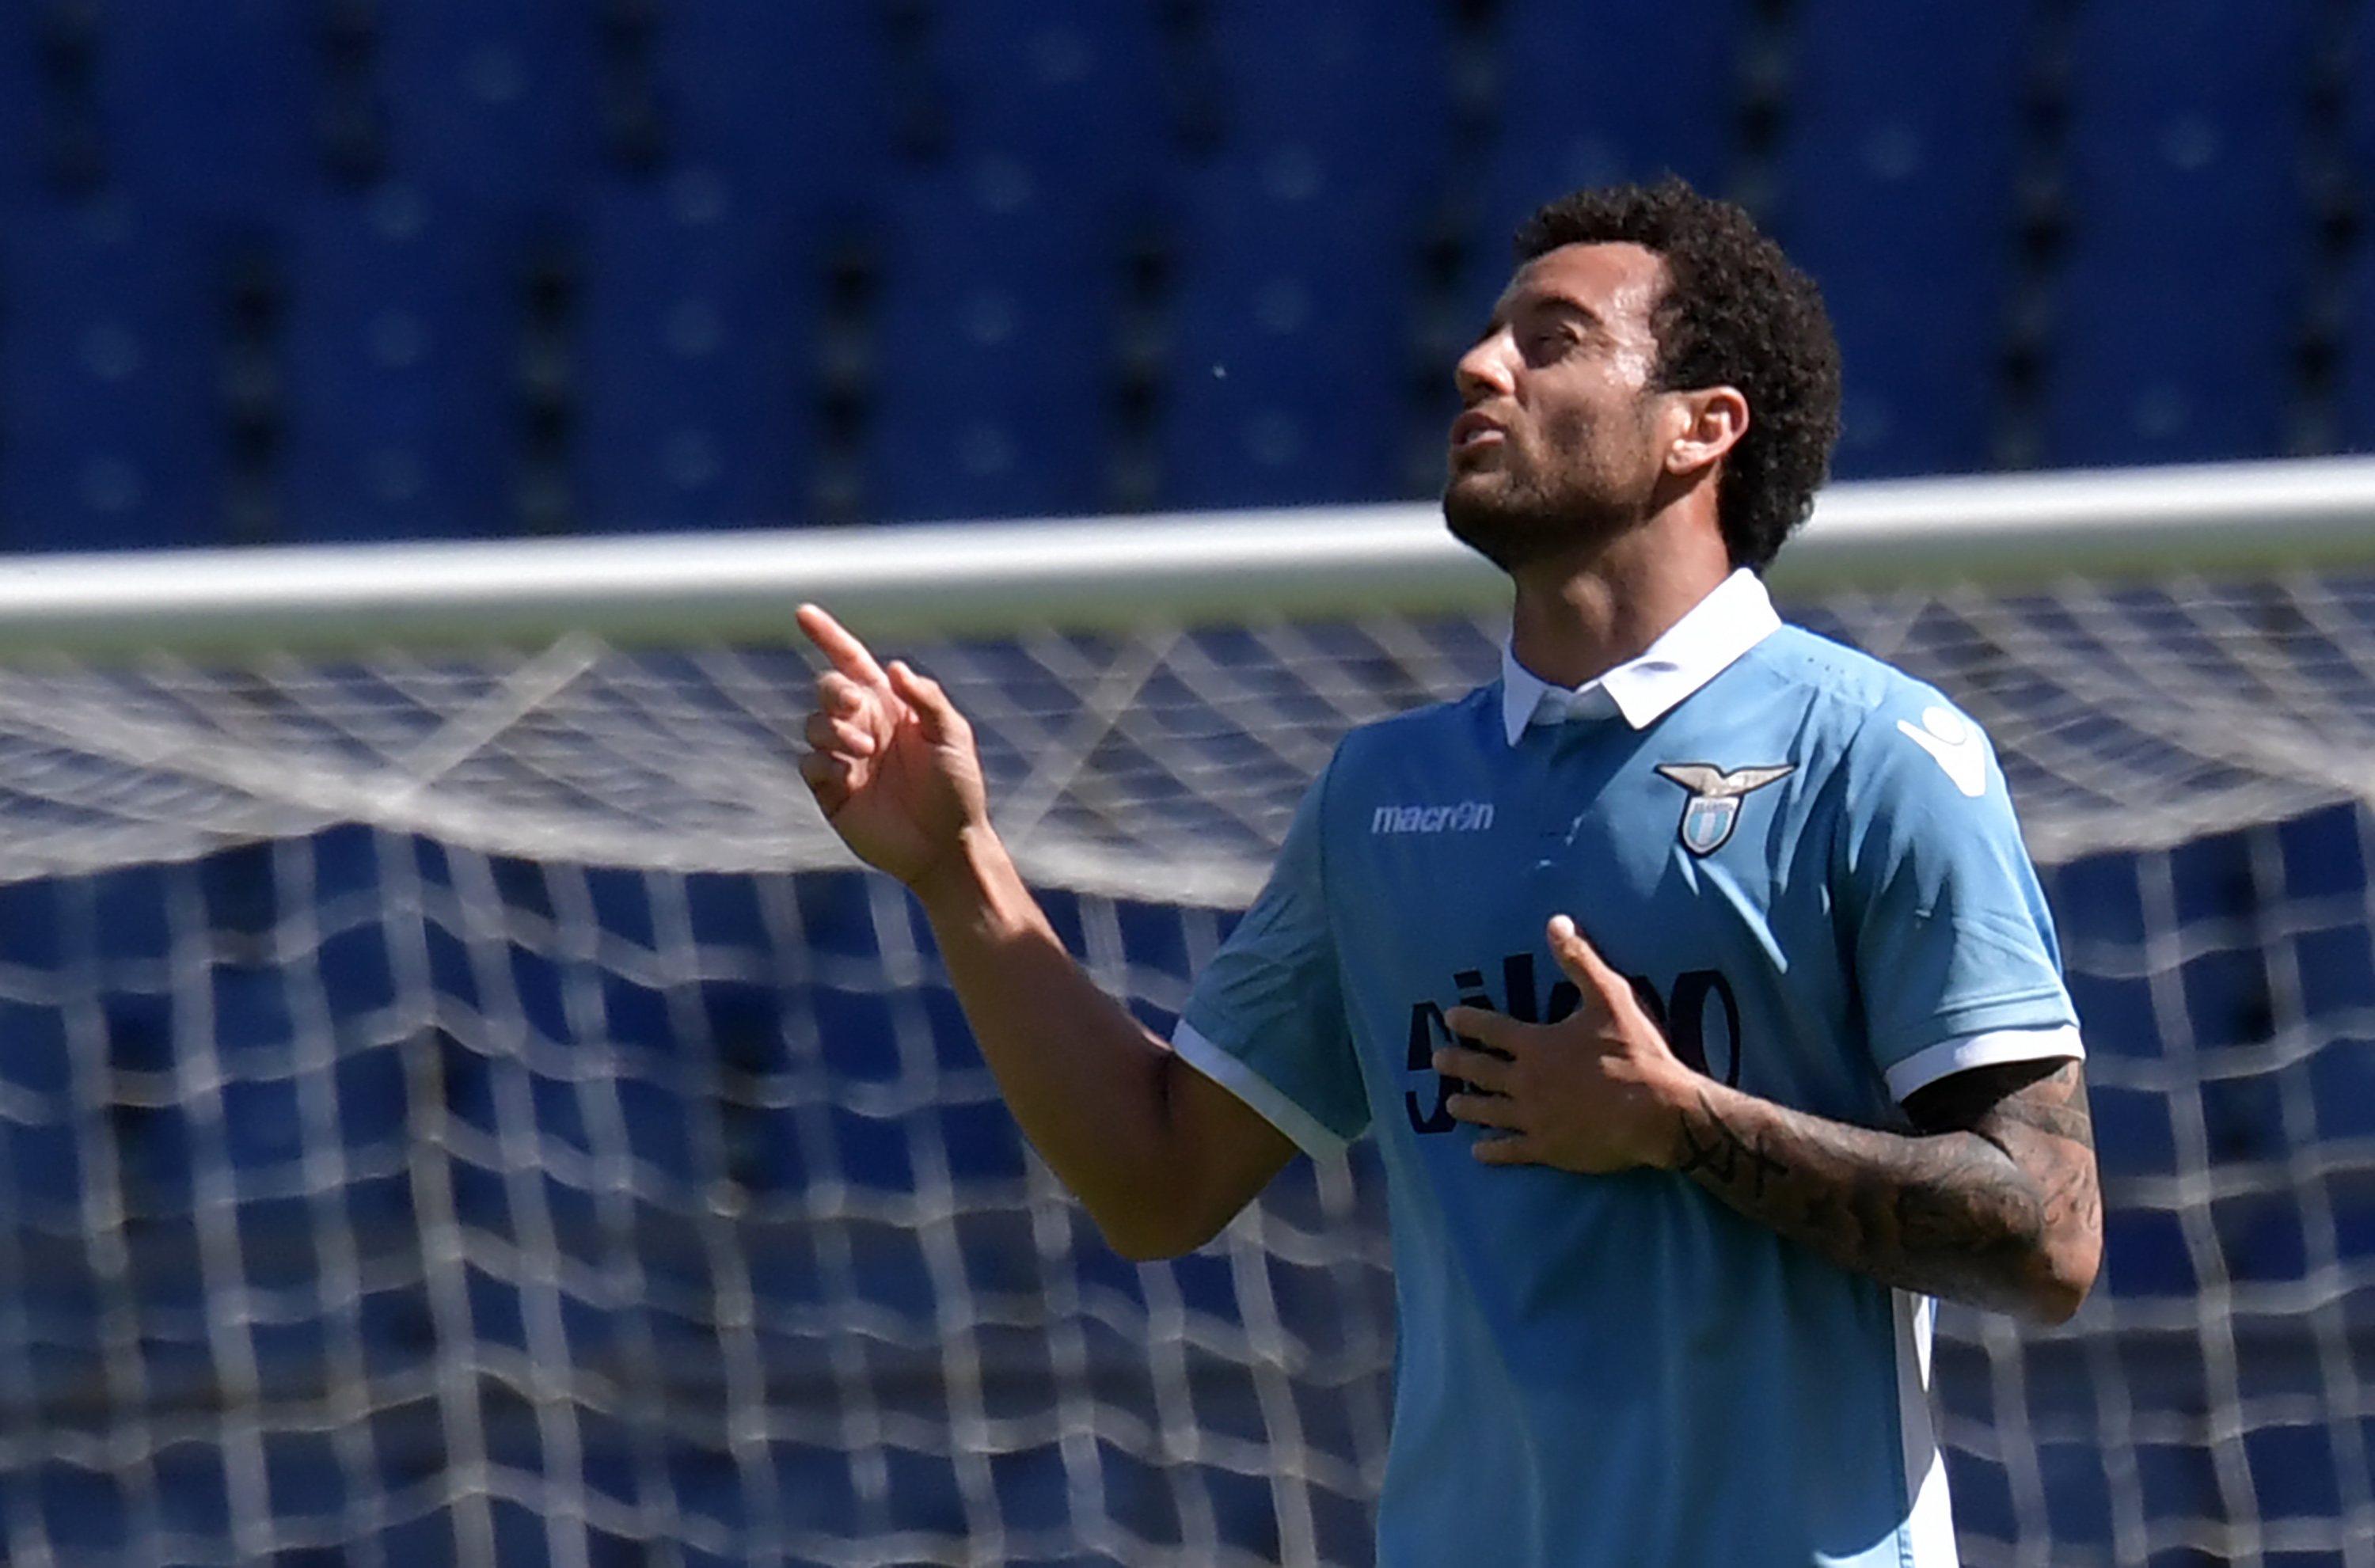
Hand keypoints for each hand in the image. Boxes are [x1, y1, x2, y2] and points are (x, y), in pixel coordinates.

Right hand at [795, 603, 990, 890]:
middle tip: (857, 706)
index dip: (828, 636)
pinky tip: (847, 773)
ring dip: (833, 729)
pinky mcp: (831, 790)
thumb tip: (894, 668)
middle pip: (826, 688)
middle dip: (834, 690)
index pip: (852, 662)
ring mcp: (844, 758)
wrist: (947, 845)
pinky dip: (822, 761)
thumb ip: (927, 699)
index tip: (803, 612)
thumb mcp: (953, 736)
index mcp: (890, 706)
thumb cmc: (957, 788)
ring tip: (865, 750)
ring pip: (812, 724)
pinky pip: (808, 763)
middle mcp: (863, 726)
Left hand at [1435, 914, 1693, 1171]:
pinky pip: (1512, 1150)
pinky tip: (1479, 1152)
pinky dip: (1493, 1150)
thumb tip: (1555, 921)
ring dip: (1468, 1107)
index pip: (1492, 1030)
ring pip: (1490, 1112)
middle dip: (1457, 1063)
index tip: (1448, 1018)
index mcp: (1538, 1045)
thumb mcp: (1610, 997)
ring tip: (1450, 1105)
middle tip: (1436, 1061)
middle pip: (1482, 1071)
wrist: (1657, 1112)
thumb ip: (1578, 960)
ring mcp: (1534, 1118)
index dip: (1469, 1022)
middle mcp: (1527, 1081)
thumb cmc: (1635, 1053)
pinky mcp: (1549, 1148)